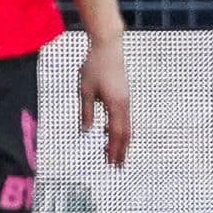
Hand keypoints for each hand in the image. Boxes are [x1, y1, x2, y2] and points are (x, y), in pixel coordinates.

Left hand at [80, 34, 131, 167]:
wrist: (108, 46)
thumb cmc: (94, 67)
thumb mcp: (85, 90)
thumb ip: (86, 112)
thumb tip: (86, 132)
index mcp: (116, 106)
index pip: (115, 134)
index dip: (113, 150)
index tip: (111, 164)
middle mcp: (125, 105)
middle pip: (125, 133)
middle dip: (121, 150)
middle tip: (118, 166)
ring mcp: (126, 100)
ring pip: (127, 126)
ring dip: (121, 141)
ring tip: (115, 153)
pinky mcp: (124, 95)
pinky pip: (125, 117)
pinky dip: (121, 129)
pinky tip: (111, 132)